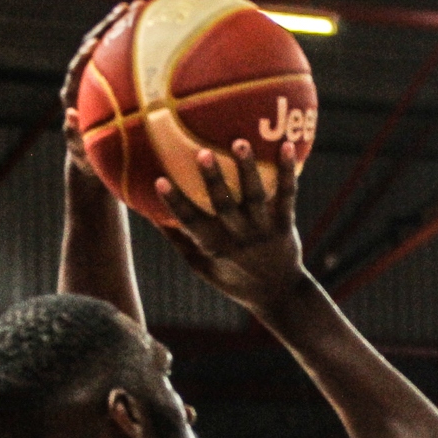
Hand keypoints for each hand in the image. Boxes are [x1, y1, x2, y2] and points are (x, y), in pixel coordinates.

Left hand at [61, 0, 138, 171]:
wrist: (93, 160)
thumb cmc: (88, 161)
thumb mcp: (82, 154)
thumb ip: (74, 137)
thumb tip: (68, 116)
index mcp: (74, 95)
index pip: (77, 69)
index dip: (85, 55)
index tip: (94, 43)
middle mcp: (85, 81)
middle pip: (95, 45)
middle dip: (109, 25)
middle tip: (126, 8)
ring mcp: (101, 79)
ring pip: (111, 47)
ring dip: (124, 26)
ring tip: (140, 6)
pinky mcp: (114, 81)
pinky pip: (127, 60)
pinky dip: (139, 46)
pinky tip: (160, 34)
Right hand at [155, 140, 310, 314]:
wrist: (278, 295)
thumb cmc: (233, 278)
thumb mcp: (201, 267)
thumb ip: (179, 240)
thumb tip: (151, 214)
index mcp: (215, 246)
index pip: (190, 222)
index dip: (175, 202)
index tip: (159, 180)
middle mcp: (238, 237)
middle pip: (223, 205)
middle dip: (212, 179)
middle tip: (202, 151)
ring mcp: (263, 230)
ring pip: (254, 196)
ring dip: (246, 168)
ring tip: (240, 142)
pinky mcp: (284, 224)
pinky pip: (287, 195)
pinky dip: (287, 171)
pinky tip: (287, 146)